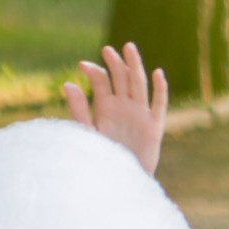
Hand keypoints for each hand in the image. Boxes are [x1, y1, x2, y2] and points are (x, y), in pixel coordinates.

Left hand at [63, 41, 167, 172]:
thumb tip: (67, 83)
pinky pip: (159, 104)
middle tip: (106, 49)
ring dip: (135, 66)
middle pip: (121, 78)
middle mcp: (124, 106)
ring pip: (138, 84)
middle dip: (114, 63)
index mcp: (106, 106)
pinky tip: (157, 73)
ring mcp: (140, 114)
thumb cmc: (102, 157)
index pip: (102, 81)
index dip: (94, 71)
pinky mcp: (154, 126)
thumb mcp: (88, 132)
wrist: (121, 181)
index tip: (83, 65)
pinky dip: (160, 89)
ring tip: (128, 48)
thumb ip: (78, 109)